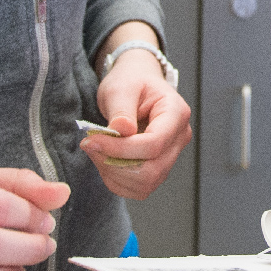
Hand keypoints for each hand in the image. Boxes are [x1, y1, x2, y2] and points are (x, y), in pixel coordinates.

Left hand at [85, 51, 193, 198]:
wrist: (136, 84)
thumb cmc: (130, 81)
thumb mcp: (121, 88)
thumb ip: (121, 110)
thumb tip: (121, 130)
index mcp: (176, 113)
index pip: (153, 144)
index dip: (120, 149)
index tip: (92, 140)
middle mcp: (179, 138)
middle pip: (152, 170)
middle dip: (116, 164)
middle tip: (91, 146)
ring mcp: (171, 155)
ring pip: (146, 184)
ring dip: (114, 174)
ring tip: (97, 151)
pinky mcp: (159, 168)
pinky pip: (139, 189)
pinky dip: (117, 181)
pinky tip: (105, 160)